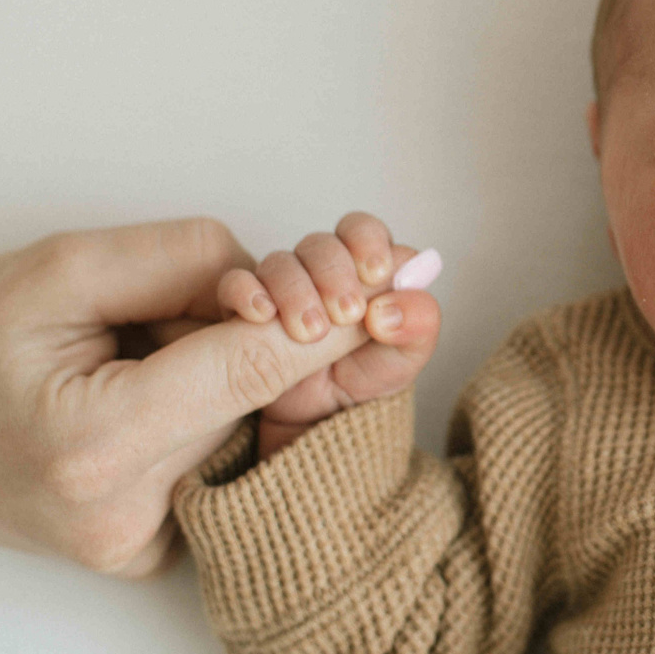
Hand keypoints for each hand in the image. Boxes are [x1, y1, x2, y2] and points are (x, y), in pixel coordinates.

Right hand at [0, 218, 385, 574]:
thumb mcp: (62, 268)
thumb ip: (181, 264)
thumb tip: (285, 279)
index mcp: (97, 440)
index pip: (251, 369)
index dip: (331, 318)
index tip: (399, 280)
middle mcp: (127, 511)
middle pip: (257, 396)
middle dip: (272, 331)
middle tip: (244, 292)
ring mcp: (142, 545)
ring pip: (244, 428)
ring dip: (236, 374)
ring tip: (148, 349)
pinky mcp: (153, 555)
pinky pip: (220, 463)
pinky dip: (215, 415)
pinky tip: (158, 390)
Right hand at [215, 212, 441, 458]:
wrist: (325, 422)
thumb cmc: (370, 376)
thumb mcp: (407, 354)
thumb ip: (418, 322)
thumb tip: (392, 305)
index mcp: (366, 269)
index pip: (363, 230)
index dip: (367, 242)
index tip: (374, 272)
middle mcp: (323, 272)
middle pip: (321, 245)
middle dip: (334, 273)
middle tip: (346, 313)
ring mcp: (283, 289)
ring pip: (280, 263)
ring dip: (296, 291)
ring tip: (310, 332)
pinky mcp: (247, 312)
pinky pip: (236, 286)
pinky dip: (246, 293)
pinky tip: (262, 315)